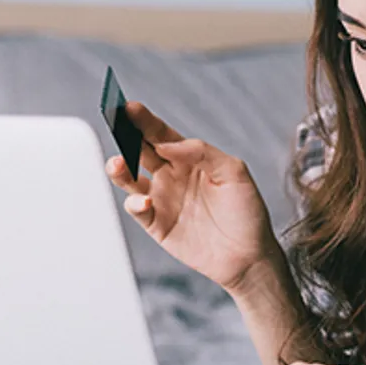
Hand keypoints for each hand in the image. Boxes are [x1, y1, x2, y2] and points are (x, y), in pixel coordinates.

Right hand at [106, 102, 280, 292]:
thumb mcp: (234, 172)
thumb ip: (203, 152)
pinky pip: (138, 210)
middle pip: (141, 151)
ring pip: (130, 179)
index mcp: (190, 159)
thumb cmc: (247, 212)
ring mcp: (163, 200)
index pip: (162, 135)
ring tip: (118, 163)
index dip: (145, 121)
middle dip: (126, 136)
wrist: (250, 256)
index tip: (130, 108)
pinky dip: (135, 204)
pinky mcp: (157, 225)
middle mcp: (172, 176)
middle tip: (115, 125)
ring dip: (120, 169)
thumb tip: (169, 143)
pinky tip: (144, 201)